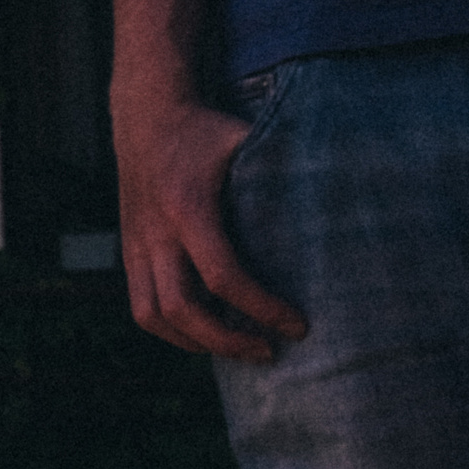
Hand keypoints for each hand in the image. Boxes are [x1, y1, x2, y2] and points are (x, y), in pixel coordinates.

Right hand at [111, 84, 304, 361]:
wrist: (145, 117)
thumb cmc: (207, 131)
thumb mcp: (247, 141)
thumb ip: (284, 172)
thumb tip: (340, 202)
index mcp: (189, 207)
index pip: (222, 275)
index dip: (261, 307)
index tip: (297, 325)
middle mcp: (156, 232)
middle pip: (182, 309)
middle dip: (227, 340)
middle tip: (269, 351)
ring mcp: (136, 245)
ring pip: (154, 316)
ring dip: (195, 342)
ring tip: (236, 346)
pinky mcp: (129, 252)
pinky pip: (141, 307)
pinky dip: (171, 331)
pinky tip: (203, 333)